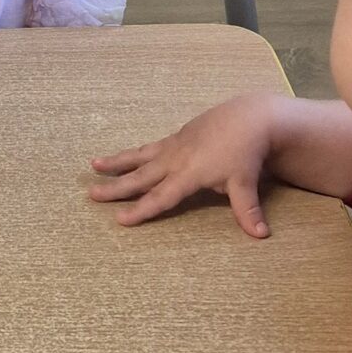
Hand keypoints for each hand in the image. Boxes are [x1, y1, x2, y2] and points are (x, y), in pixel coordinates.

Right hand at [88, 93, 277, 233]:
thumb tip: (260, 235)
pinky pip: (150, 147)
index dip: (140, 210)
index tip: (120, 219)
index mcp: (188, 174)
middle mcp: (175, 160)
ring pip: (139, 156)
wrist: (250, 117)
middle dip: (116, 187)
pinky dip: (135, 152)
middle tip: (91, 194)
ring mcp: (174, 146)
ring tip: (94, 164)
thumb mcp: (246, 183)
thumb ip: (247, 210)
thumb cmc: (247, 152)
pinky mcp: (178, 136)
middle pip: (140, 177)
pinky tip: (127, 155)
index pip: (160, 197)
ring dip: (116, 162)